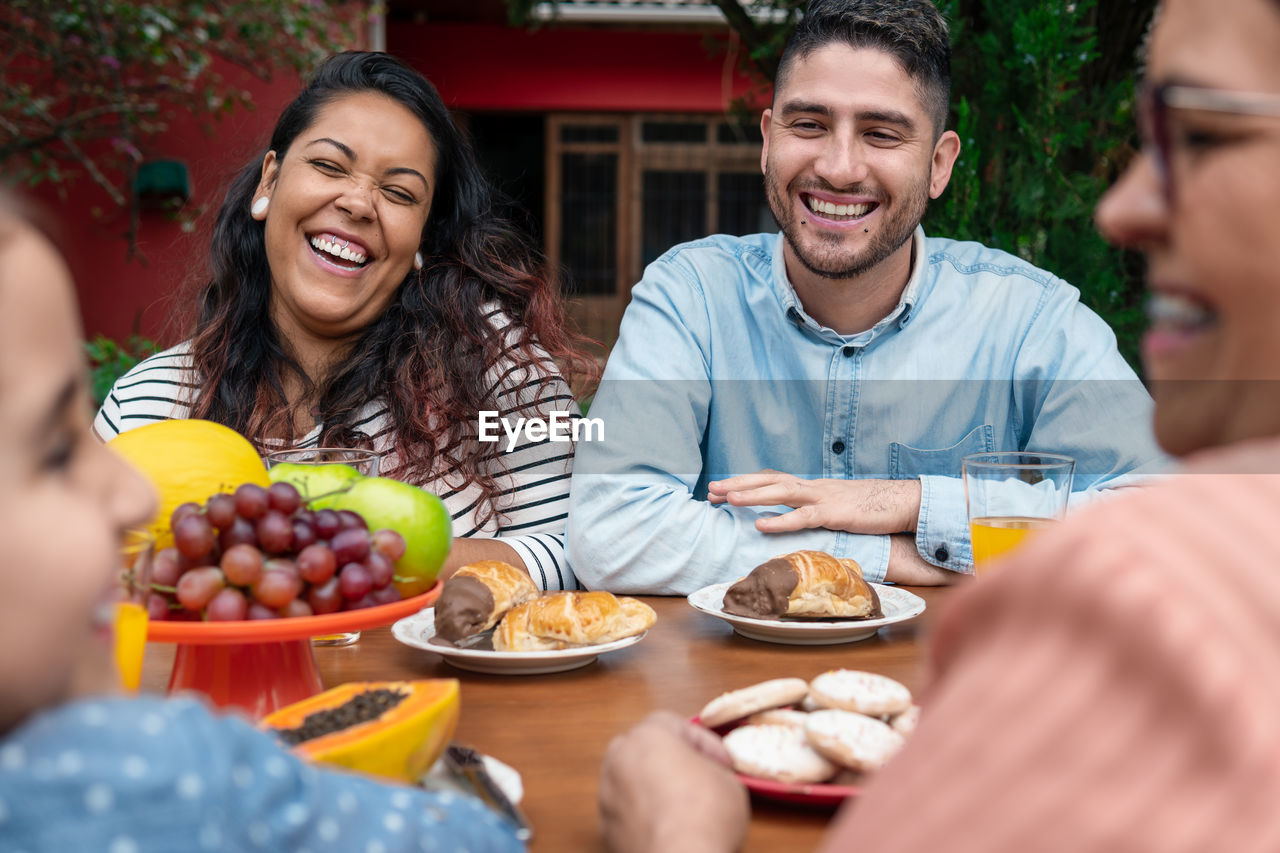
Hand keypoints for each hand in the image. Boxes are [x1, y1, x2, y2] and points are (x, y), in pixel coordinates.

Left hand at [599, 711, 748, 852]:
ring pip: (630, 781)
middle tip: (697, 774)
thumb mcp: (728, 781)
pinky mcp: (605, 830)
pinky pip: (627, 812)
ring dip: (653, 786)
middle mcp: (619, 761)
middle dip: (669, 758)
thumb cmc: (705, 817)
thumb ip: (713, 768)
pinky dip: (643, 815)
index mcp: (647, 737)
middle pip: (644, 748)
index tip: (723, 762)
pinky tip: (666, 827)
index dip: (705, 742)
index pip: (675, 724)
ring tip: (681, 805)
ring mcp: (608, 796)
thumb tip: (710, 775)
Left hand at [707, 470, 921, 534]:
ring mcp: (824, 498)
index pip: (774, 479)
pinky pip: (804, 517)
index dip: (747, 482)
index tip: (722, 488)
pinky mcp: (836, 514)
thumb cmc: (872, 509)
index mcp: (813, 488)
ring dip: (752, 494)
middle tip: (712, 490)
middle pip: (770, 480)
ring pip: (782, 492)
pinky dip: (780, 520)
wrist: (904, 503)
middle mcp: (814, 488)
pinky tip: (760, 525)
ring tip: (727, 499)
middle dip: (740, 484)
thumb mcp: (838, 508)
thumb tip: (796, 518)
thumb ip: (816, 510)